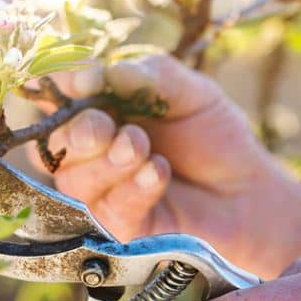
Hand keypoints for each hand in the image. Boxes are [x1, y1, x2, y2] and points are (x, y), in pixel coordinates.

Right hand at [35, 54, 300, 278]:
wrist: (248, 190)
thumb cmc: (216, 137)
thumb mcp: (192, 92)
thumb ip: (150, 76)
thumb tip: (101, 73)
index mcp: (99, 109)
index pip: (57, 96)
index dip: (59, 87)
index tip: (83, 81)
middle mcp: (90, 151)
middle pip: (52, 144)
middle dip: (77, 132)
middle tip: (106, 127)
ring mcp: (101, 192)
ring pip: (74, 180)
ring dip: (108, 162)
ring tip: (143, 148)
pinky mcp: (118, 228)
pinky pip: (107, 209)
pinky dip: (132, 187)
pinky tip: (159, 172)